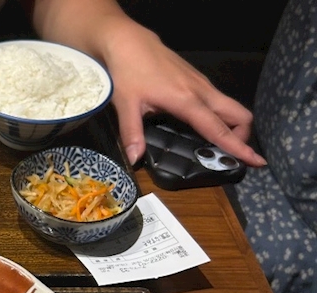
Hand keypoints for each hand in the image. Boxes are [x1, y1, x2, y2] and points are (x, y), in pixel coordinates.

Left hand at [31, 0, 266, 167]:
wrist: (127, 41)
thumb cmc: (127, 71)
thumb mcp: (125, 105)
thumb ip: (132, 134)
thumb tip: (135, 159)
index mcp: (188, 101)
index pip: (220, 129)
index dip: (239, 147)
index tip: (257, 160)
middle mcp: (201, 92)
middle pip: (239, 115)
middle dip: (241, 137)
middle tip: (230, 156)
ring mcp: (201, 84)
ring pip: (230, 107)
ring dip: (232, 126)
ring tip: (218, 147)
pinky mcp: (196, 80)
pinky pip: (218, 101)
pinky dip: (220, 117)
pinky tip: (202, 128)